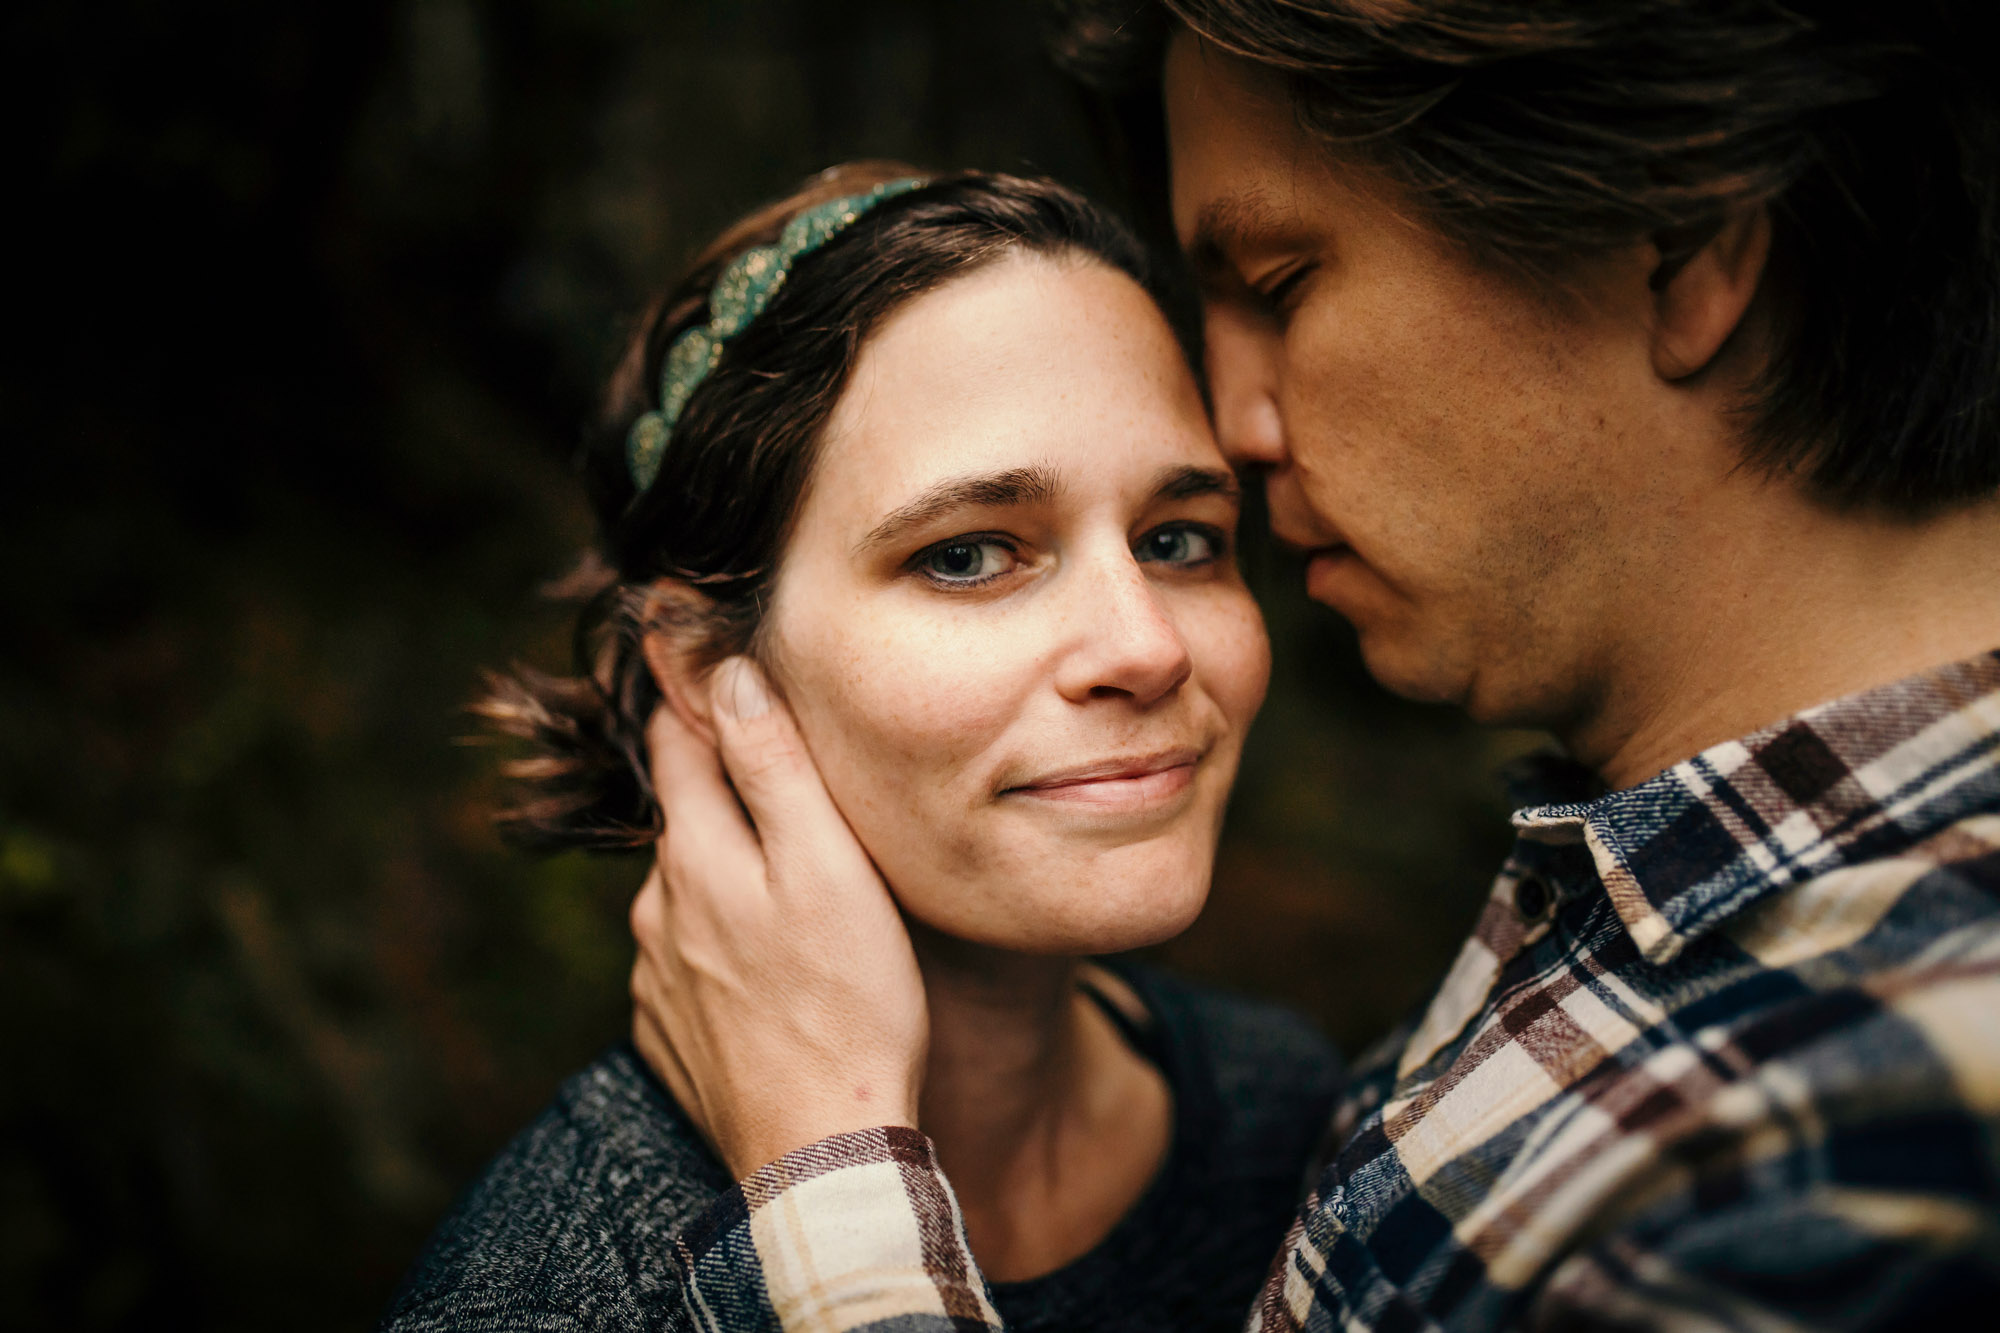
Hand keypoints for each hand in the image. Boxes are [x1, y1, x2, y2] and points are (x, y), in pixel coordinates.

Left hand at [628, 657, 928, 1177]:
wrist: (820, 1150)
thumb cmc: (848, 1003)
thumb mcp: (829, 866)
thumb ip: (775, 768)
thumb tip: (730, 676)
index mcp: (695, 853)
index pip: (674, 739)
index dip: (697, 696)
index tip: (712, 661)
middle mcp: (657, 907)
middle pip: (685, 816)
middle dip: (726, 790)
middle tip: (792, 785)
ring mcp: (655, 974)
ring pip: (689, 890)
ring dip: (729, 874)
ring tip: (799, 889)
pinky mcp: (668, 1028)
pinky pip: (691, 958)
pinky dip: (725, 944)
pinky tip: (777, 969)